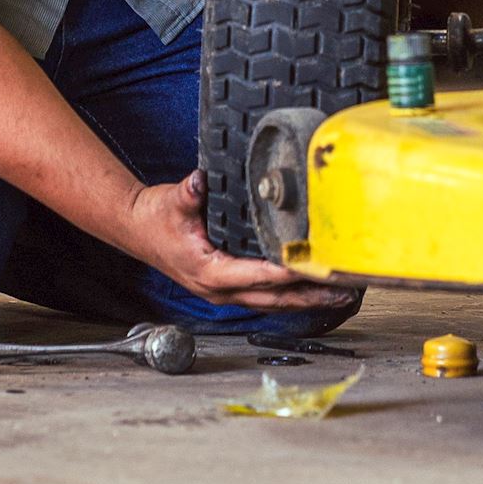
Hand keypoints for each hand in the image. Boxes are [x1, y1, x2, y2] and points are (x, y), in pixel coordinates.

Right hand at [120, 171, 360, 311]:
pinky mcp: (229, 287)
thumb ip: (190, 192)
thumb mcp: (173, 201)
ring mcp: (225, 292)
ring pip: (273, 302)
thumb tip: (199, 180)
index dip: (287, 273)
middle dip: (310, 295)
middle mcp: (220, 288)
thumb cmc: (157, 218)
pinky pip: (267, 297)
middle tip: (344, 292)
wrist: (138, 229)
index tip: (314, 269)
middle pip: (274, 298)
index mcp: (209, 271)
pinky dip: (292, 295)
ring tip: (341, 296)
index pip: (256, 275)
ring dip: (307, 299)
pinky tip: (313, 291)